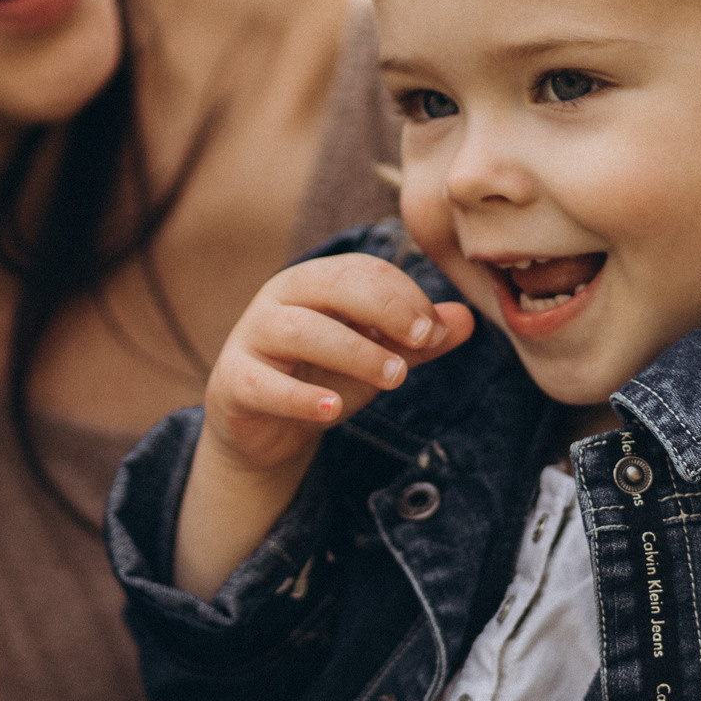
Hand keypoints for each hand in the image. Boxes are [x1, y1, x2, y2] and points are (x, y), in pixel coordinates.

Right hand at [178, 254, 473, 595]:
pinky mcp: (235, 382)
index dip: (404, 294)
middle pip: (331, 284)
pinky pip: (264, 383)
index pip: (362, 270)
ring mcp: (252, 338)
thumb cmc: (321, 379)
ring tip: (395, 377)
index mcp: (313, 282)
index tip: (436, 330)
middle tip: (423, 341)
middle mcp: (279, 300)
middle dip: (384, 308)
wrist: (265, 430)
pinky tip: (332, 408)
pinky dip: (299, 397)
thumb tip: (466, 319)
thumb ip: (416, 340)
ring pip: (300, 330)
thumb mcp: (375, 358)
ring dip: (354, 351)